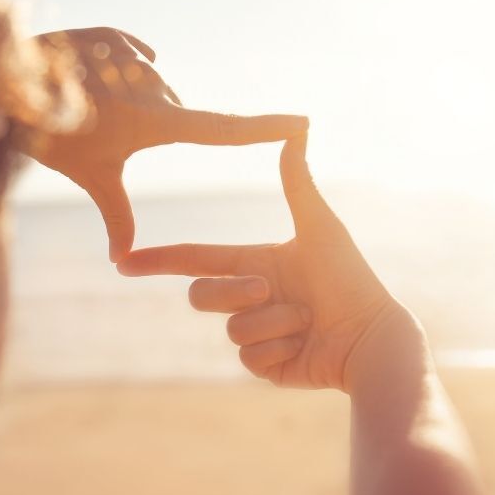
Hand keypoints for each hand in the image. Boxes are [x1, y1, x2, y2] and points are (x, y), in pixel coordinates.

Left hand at [31, 27, 307, 260]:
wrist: (0, 78)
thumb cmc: (48, 134)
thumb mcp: (87, 177)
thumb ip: (116, 216)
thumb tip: (124, 263)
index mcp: (157, 121)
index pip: (225, 130)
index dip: (266, 129)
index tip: (303, 121)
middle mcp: (157, 85)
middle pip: (174, 113)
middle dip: (149, 125)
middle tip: (103, 130)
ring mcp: (137, 57)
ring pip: (152, 88)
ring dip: (130, 99)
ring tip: (87, 105)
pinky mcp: (119, 36)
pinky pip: (136, 59)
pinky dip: (120, 71)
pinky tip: (91, 77)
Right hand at [117, 135, 419, 390]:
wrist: (371, 336)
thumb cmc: (351, 279)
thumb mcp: (319, 228)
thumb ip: (297, 183)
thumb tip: (296, 128)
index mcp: (257, 263)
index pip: (197, 259)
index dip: (159, 260)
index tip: (123, 261)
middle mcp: (253, 298)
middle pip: (202, 295)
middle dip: (233, 291)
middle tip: (268, 288)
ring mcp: (259, 334)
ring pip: (232, 330)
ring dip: (272, 322)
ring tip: (307, 319)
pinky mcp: (268, 366)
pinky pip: (249, 359)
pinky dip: (278, 350)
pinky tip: (305, 346)